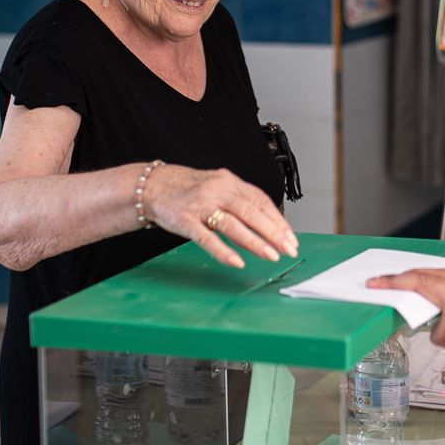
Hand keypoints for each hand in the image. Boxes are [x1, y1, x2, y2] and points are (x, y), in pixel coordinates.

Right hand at [145, 163, 297, 268]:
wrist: (153, 186)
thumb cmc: (191, 191)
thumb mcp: (218, 190)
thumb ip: (240, 206)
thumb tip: (267, 230)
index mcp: (230, 182)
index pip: (260, 201)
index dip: (278, 220)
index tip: (290, 238)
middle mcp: (218, 190)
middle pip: (251, 212)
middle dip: (273, 233)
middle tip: (289, 250)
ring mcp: (201, 205)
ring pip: (233, 224)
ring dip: (255, 242)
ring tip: (272, 256)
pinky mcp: (185, 220)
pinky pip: (206, 238)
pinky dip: (223, 251)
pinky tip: (237, 262)